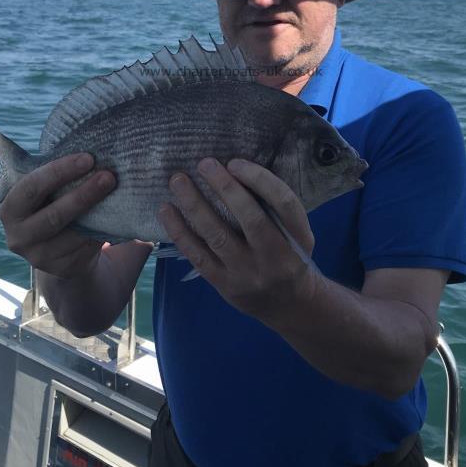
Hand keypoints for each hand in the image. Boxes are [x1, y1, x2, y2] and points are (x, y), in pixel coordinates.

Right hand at [0, 153, 115, 279]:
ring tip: (119, 193)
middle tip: (109, 176)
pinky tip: (119, 215)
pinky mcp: (63, 268)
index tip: (88, 158)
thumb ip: (57, 176)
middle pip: (53, 216)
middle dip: (83, 195)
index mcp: (11, 209)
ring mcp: (39, 256)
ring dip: (99, 212)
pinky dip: (103, 229)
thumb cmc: (55, 204)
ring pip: (73, 234)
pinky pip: (86, 246)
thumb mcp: (47, 191)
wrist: (61, 248)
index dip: (58, 171)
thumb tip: (93, 147)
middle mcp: (18, 236)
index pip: (30, 188)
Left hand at [158, 158, 318, 323]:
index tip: (235, 162)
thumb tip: (235, 169)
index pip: (284, 202)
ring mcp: (247, 273)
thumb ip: (274, 206)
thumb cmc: (290, 254)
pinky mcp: (224, 284)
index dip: (259, 179)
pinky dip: (180, 232)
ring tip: (178, 181)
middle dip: (226, 188)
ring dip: (195, 206)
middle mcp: (275, 256)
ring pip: (218, 236)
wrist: (289, 304)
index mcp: (299, 236)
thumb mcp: (297, 231)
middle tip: (204, 163)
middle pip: (251, 219)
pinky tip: (166, 210)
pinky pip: (198, 256)